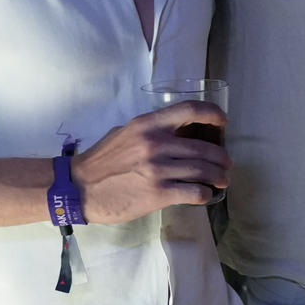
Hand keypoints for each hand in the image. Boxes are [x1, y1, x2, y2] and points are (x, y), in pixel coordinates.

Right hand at [71, 101, 229, 222]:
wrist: (79, 188)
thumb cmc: (101, 161)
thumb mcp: (124, 133)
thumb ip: (150, 131)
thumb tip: (176, 132)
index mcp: (148, 124)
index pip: (190, 110)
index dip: (213, 113)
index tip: (223, 121)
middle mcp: (156, 144)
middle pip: (204, 148)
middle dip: (222, 158)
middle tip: (226, 165)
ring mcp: (158, 169)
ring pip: (203, 171)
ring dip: (218, 177)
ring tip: (221, 181)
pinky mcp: (158, 193)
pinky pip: (194, 192)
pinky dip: (205, 194)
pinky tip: (205, 195)